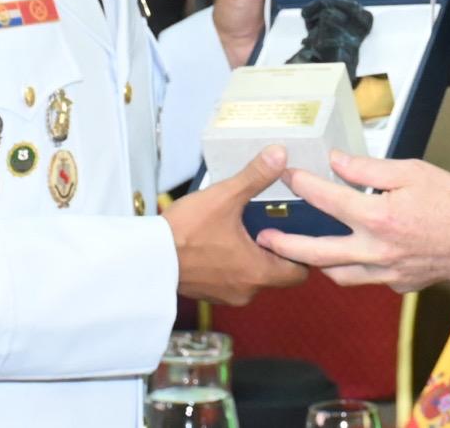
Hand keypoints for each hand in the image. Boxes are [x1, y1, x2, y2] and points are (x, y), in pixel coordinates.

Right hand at [164, 145, 307, 304]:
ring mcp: (226, 295)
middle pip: (277, 273)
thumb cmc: (185, 232)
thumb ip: (256, 175)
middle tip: (271, 222)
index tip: (297, 230)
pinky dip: (233, 263)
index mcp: (259, 273)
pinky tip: (222, 239)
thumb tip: (280, 154)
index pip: (300, 272)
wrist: (146, 258)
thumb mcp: (225, 196)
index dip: (303, 251)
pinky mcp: (208, 293)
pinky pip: (232, 279)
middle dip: (277, 248)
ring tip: (246, 227)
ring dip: (253, 256)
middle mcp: (246, 291)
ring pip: (253, 276)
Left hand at [257, 152, 449, 291]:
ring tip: (301, 251)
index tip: (287, 174)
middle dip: (286, 245)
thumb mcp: (412, 171)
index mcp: (378, 217)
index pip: (327, 200)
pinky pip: (367, 280)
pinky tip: (353, 255)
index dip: (303, 184)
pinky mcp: (399, 286)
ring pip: (339, 275)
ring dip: (317, 263)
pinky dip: (354, 269)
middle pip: (318, 252)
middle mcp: (376, 251)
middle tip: (264, 238)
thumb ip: (369, 169)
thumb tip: (336, 162)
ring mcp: (387, 274)